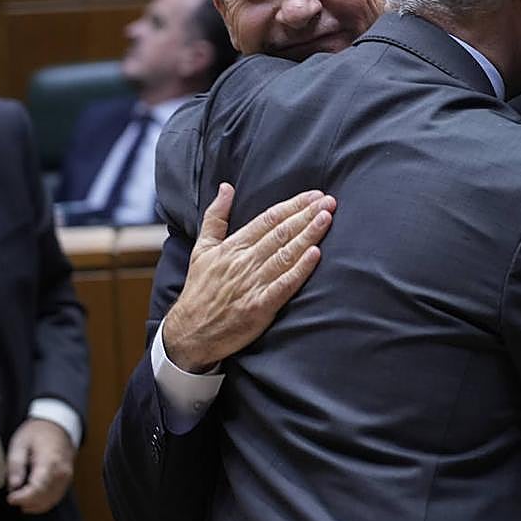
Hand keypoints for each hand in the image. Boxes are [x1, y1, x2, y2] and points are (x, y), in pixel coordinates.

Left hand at [5, 418, 74, 514]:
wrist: (57, 425)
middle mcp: (62, 471)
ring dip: (34, 504)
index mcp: (49, 461)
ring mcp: (66, 476)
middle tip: (13, 496)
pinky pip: (55, 498)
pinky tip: (31, 499)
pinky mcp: (67, 479)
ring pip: (51, 501)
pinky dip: (42, 502)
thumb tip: (14, 485)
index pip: (38, 488)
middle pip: (44, 498)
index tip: (10, 498)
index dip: (23, 498)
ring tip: (20, 497)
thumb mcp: (19, 443)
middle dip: (26, 502)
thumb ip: (16, 465)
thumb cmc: (37, 433)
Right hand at [163, 183, 336, 373]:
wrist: (191, 333)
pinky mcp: (260, 307)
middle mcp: (244, 262)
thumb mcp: (202, 249)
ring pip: (286, 254)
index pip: (268, 219)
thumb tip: (226, 187)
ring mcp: (253, 284)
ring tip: (326, 219)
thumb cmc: (200, 290)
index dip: (293, 205)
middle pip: (281, 233)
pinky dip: (300, 269)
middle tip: (330, 202)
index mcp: (233, 246)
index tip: (314, 195)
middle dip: (307, 215)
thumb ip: (216, 217)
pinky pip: (284, 284)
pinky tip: (315, 255)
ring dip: (308, 235)